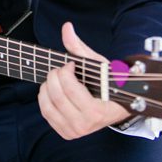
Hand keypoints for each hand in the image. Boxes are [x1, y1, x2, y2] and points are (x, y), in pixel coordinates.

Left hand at [38, 22, 130, 139]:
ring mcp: (74, 131)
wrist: (117, 108)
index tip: (70, 64)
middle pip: (56, 96)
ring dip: (47, 87)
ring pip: (47, 106)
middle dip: (54, 76)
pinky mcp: (66, 133)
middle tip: (60, 69)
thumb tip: (66, 27)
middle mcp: (84, 124)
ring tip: (55, 78)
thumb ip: (79, 48)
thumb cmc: (109, 85)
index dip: (65, 71)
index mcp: (95, 111)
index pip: (69, 89)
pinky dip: (45, 99)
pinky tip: (53, 89)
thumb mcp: (98, 66)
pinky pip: (46, 114)